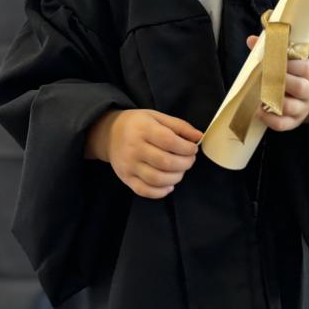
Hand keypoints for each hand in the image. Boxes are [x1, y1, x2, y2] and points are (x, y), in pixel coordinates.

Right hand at [86, 109, 201, 198]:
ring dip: (176, 178)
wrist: (109, 133)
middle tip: (189, 160)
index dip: (186, 148)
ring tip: (180, 170)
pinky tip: (169, 185)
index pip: (169, 141)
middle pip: (165, 162)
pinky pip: (145, 191)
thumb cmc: (137, 124)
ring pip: (157, 179)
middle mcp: (134, 148)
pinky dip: (161, 192)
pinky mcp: (126, 179)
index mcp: (143, 129)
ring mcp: (129, 165)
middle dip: (184, 163)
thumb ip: (179, 126)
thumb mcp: (157, 116)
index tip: (193, 148)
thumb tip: (199, 137)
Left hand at [246, 35, 308, 129]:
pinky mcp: (293, 122)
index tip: (274, 59)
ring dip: (272, 99)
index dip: (290, 65)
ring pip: (290, 107)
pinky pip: (282, 124)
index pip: (306, 68)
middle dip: (280, 81)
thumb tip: (251, 40)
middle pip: (300, 87)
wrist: (302, 97)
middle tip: (263, 75)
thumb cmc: (291, 73)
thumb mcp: (289, 59)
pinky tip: (257, 110)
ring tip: (258, 92)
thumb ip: (272, 49)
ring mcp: (303, 109)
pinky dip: (268, 118)